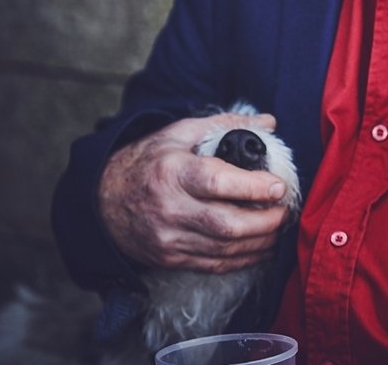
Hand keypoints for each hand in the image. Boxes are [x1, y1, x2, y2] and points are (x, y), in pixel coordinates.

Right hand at [98, 112, 289, 271]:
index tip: (278, 185)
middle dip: (265, 221)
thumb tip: (268, 122)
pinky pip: (215, 265)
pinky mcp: (171, 259)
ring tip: (278, 227)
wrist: (103, 200)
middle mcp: (170, 209)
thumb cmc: (148, 160)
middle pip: (226, 225)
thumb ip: (225, 125)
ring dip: (260, 242)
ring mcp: (169, 239)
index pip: (217, 182)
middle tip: (284, 210)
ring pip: (224, 250)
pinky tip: (259, 246)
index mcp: (172, 172)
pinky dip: (243, 259)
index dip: (252, 187)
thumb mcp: (180, 132)